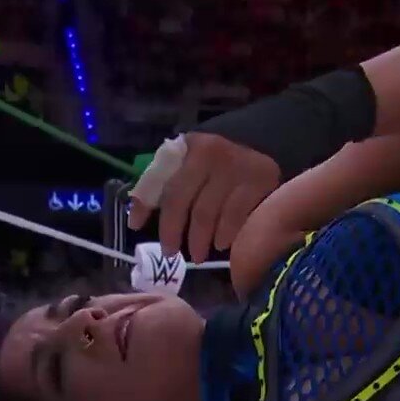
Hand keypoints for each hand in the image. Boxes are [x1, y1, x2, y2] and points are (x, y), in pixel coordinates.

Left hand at [128, 132, 279, 263]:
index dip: (145, 205)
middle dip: (173, 232)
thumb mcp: (187, 167)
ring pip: (207, 213)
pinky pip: (235, 217)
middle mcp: (210, 154)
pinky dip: (225, 235)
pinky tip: (221, 245)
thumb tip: (135, 221)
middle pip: (182, 201)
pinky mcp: (260, 180)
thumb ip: (161, 187)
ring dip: (199, 240)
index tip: (136, 228)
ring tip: (197, 255)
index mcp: (188, 148)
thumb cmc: (215, 165)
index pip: (160, 179)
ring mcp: (236, 167)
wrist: (264, 146)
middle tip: (171, 253)